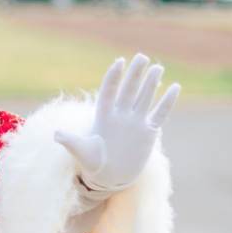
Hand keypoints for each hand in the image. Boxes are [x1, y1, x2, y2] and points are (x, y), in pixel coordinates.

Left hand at [54, 54, 178, 192]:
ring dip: (151, 83)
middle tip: (141, 57)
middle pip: (128, 90)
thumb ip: (71, 141)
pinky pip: (159, 113)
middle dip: (134, 74)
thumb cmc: (93, 162)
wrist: (109, 175)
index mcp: (103, 115)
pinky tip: (175, 87)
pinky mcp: (148, 131)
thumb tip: (56, 134)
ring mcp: (135, 121)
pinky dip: (167, 102)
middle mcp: (120, 114)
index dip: (113, 77)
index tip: (119, 62)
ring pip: (144, 98)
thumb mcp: (81, 152)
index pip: (109, 92)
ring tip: (157, 67)